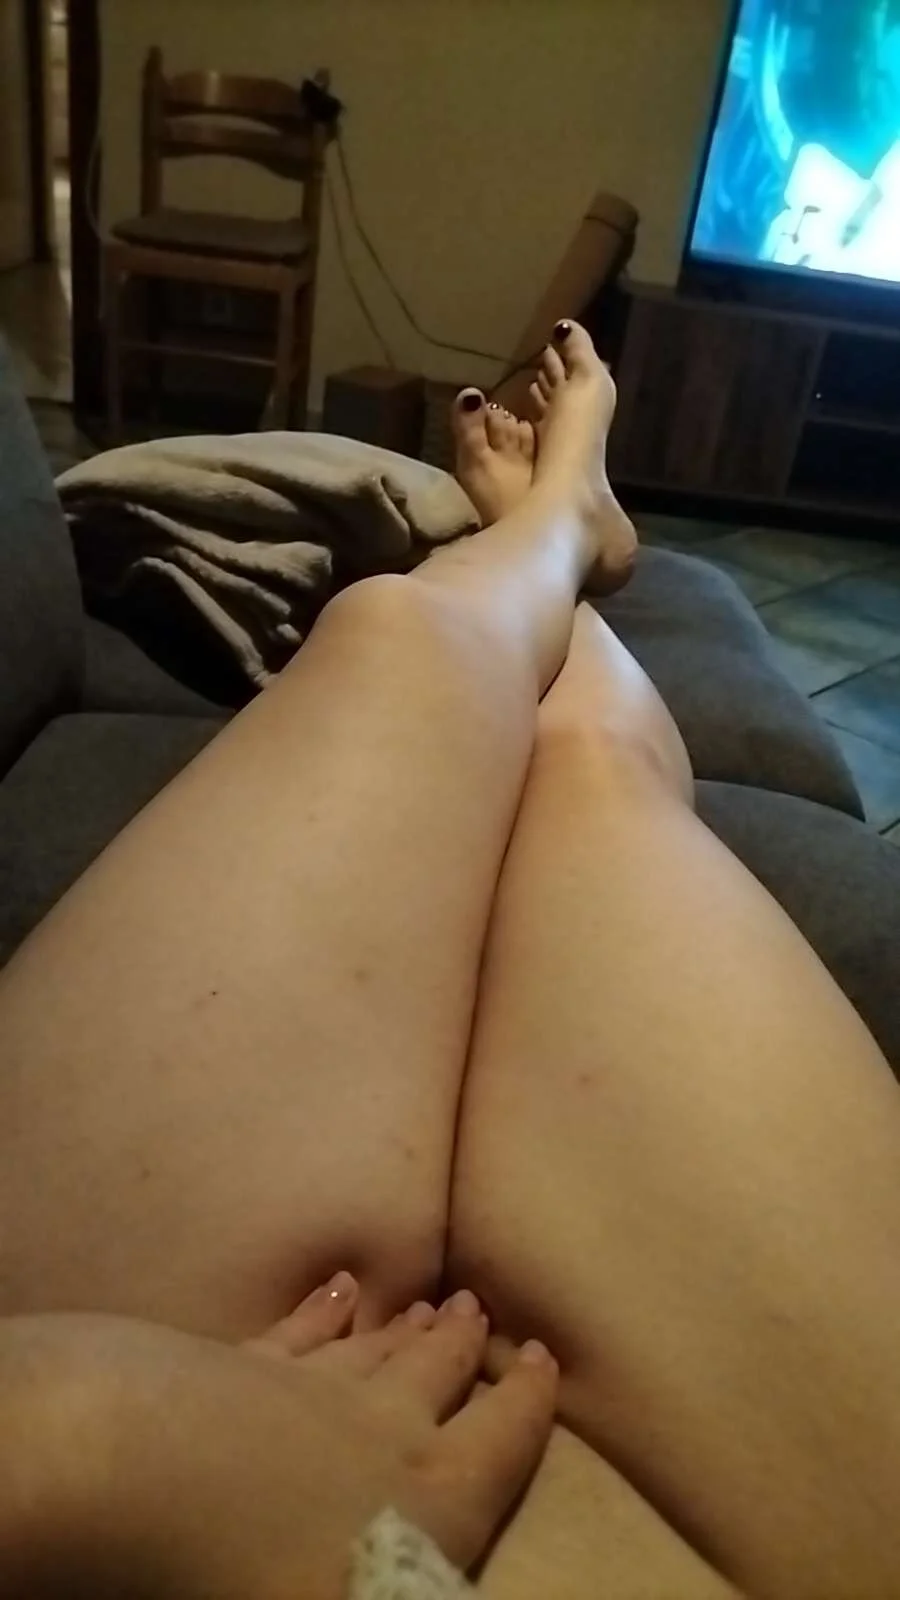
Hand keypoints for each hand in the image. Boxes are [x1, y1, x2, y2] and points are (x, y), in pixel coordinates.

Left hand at [241, 1275, 557, 1577]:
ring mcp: (306, 1387)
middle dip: (460, 1345)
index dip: (527, 1400)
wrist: (140, 1474)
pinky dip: (320, 1311)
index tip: (542, 1354)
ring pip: (371, 1349)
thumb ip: (421, 1590)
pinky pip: (295, 1332)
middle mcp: (383, 1427)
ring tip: (425, 1305)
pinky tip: (334, 1290)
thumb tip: (450, 1587)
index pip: (501, 1441)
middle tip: (474, 1306)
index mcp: (433, 1496)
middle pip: (435, 1374)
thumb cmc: (261, 1574)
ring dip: (401, 1330)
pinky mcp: (237, 1367)